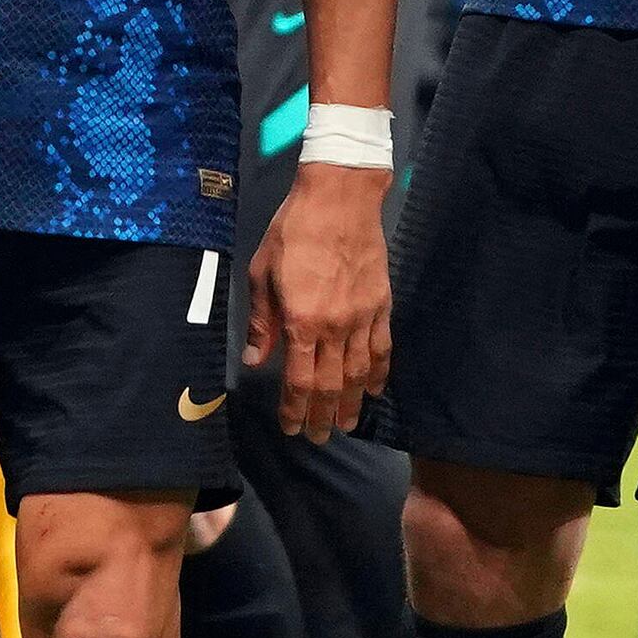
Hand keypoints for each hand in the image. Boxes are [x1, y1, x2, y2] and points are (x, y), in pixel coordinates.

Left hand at [246, 167, 392, 440]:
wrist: (339, 200)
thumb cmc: (293, 232)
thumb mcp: (262, 272)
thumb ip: (262, 321)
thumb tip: (255, 361)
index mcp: (301, 321)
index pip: (299, 380)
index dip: (295, 410)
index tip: (292, 429)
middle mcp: (334, 327)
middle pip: (332, 385)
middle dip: (324, 416)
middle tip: (321, 438)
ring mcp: (362, 318)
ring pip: (360, 374)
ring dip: (353, 403)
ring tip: (347, 425)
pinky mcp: (382, 305)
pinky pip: (382, 348)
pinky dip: (379, 373)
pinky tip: (375, 390)